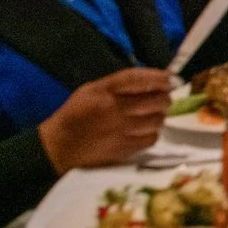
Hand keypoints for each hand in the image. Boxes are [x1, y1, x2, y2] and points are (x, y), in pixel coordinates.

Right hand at [39, 68, 172, 171]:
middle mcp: (114, 110)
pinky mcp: (123, 150)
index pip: (138, 79)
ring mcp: (120, 132)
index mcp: (104, 92)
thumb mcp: (91, 90)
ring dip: (159, 115)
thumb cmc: (75, 114)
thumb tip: (154, 77)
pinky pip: (151, 139)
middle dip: (164, 97)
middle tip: (161, 98)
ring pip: (157, 120)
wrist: (58, 147)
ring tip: (152, 115)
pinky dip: (151, 133)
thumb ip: (120, 83)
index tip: (169, 78)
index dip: (159, 77)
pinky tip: (143, 130)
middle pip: (156, 100)